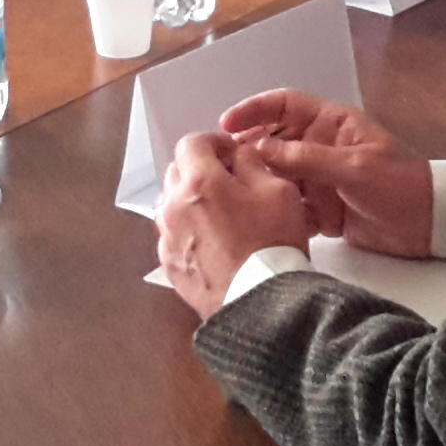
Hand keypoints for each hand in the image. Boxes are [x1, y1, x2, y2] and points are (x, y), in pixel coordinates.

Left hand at [156, 132, 313, 318]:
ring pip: (172, 203)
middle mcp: (174, 206)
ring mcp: (168, 237)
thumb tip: (238, 155)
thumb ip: (251, 163)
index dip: (213, 142)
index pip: (192, 143)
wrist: (260, 303)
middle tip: (229, 181)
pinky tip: (214, 241)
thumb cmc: (272, 244)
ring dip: (191, 200)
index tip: (231, 153)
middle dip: (200, 169)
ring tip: (221, 214)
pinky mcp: (170, 264)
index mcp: (199, 182)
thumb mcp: (278, 190)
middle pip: (177, 171)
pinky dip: (188, 229)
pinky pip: (173, 234)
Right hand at [222, 88, 432, 257]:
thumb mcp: (355, 166)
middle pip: (272, 142)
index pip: (284, 106)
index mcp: (332, 124)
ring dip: (260, 183)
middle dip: (248, 151)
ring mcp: (319, 179)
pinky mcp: (321, 209)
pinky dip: (276, 210)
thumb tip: (260, 148)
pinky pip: (288, 205)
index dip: (254, 110)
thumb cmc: (403, 183)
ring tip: (237, 194)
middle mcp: (320, 148)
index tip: (228, 123)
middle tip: (224, 165)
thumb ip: (307, 158)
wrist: (429, 224)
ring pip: (276, 176)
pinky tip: (263, 218)